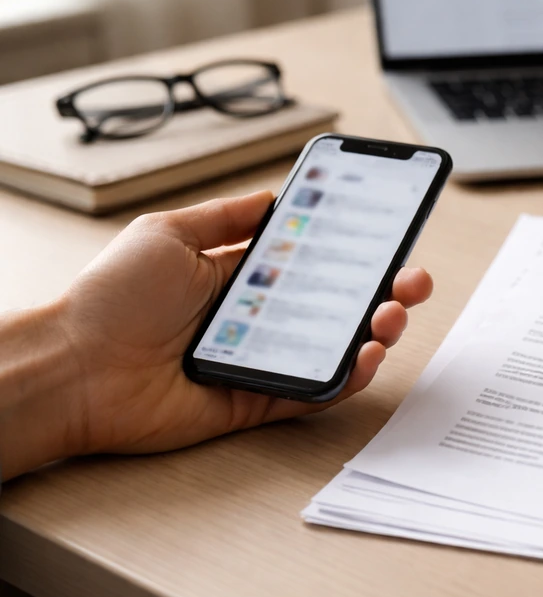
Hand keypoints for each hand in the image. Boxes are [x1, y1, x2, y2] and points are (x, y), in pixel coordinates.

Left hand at [0, 192, 432, 478]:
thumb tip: (274, 198)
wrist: (76, 367)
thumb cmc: (112, 298)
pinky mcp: (261, 399)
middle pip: (338, 303)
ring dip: (377, 330)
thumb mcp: (169, 233)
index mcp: (242, 275)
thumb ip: (227, 216)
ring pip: (337, 346)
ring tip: (391, 314)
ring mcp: (265, 358)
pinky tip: (367, 354)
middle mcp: (260, 316)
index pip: (314, 259)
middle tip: (412, 280)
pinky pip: (317, 389)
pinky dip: (349, 375)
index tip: (388, 234)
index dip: (354, 249)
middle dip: (384, 290)